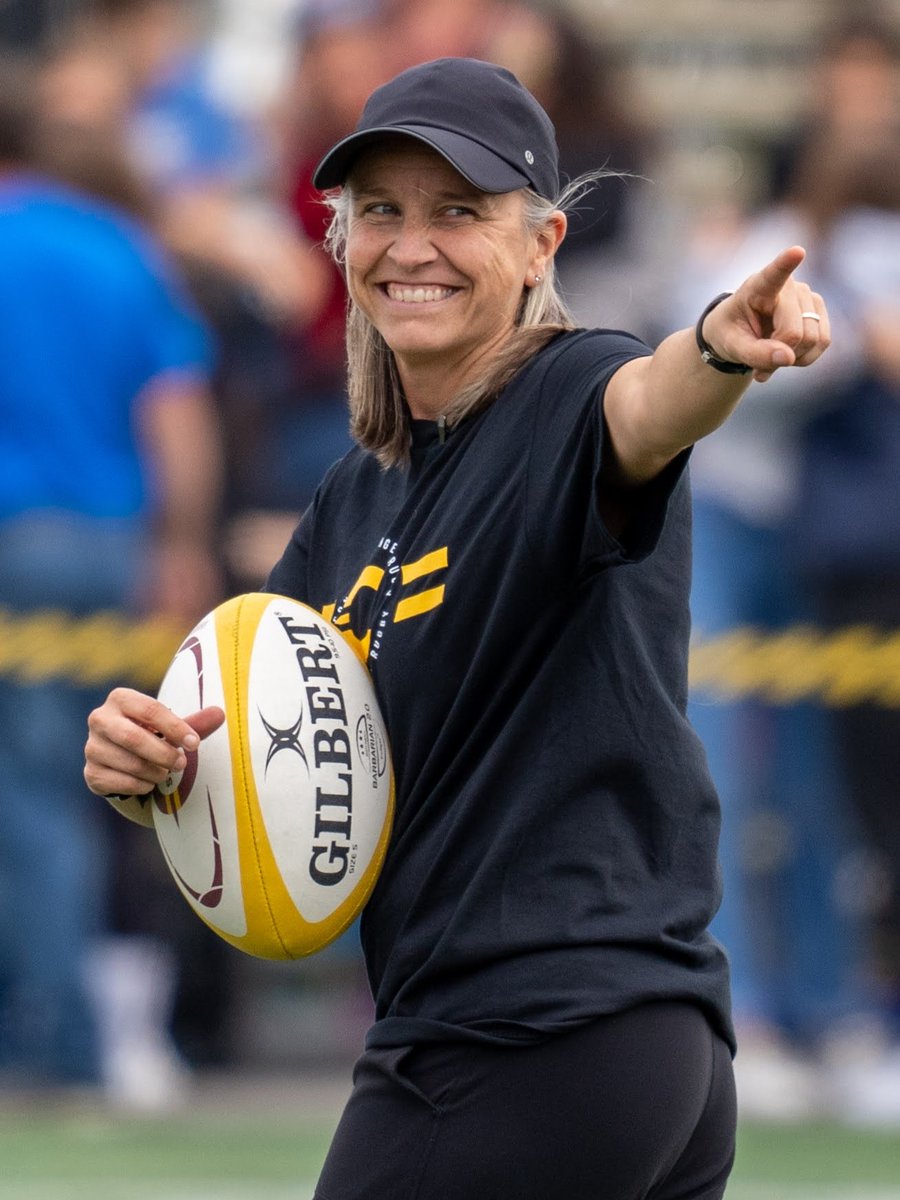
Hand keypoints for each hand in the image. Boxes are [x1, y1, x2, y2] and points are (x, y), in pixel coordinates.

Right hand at [84, 687, 224, 797]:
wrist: (123, 758)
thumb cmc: (151, 734)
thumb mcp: (172, 726)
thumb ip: (195, 722)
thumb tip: (221, 714)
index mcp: (121, 698)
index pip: (150, 710)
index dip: (176, 728)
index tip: (195, 743)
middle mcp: (100, 719)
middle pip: (134, 738)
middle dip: (163, 753)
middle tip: (182, 763)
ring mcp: (92, 747)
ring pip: (128, 763)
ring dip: (154, 772)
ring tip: (165, 772)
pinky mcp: (90, 772)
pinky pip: (120, 782)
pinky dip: (141, 785)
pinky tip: (148, 782)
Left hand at [701, 246, 830, 382]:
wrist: (741, 333)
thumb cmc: (732, 333)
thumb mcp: (732, 347)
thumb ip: (755, 354)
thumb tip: (788, 358)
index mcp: (758, 287)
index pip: (774, 274)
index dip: (786, 264)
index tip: (796, 251)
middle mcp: (789, 285)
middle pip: (795, 332)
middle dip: (780, 354)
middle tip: (758, 363)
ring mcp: (808, 295)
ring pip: (813, 338)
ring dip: (792, 358)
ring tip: (771, 355)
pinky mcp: (819, 310)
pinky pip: (823, 341)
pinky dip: (805, 357)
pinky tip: (788, 354)